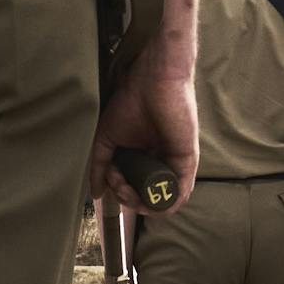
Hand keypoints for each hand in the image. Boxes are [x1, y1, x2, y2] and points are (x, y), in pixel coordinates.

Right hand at [90, 55, 198, 214]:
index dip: (119, 191)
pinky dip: (161, 205)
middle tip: (117, 184)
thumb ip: (99, 166)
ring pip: (162, 201)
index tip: (110, 177)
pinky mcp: (187, 161)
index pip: (134, 188)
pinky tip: (143, 197)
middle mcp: (161, 162)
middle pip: (147, 198)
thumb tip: (96, 194)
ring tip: (127, 189)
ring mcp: (175, 163)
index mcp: (145, 157)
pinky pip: (179, 194)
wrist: (152, 79)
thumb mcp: (107, 138)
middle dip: (128, 199)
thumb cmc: (131, 101)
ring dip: (141, 204)